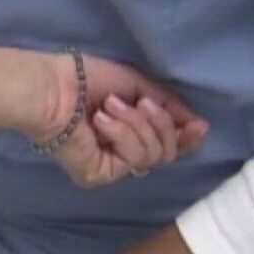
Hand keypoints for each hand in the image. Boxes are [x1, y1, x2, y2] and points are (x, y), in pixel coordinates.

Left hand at [42, 54, 209, 186]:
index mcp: (127, 131)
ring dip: (137, 124)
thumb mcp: (138, 86)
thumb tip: (199, 125)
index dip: (186, 137)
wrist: (54, 87)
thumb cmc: (86, 78)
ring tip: (110, 107)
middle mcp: (119, 152)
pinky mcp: (99, 175)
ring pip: (154, 155)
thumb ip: (168, 106)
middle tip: (142, 103)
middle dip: (160, 123)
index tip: (199, 124)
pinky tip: (100, 121)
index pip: (167, 145)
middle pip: (166, 153)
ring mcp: (109, 166)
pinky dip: (122, 133)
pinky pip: (134, 159)